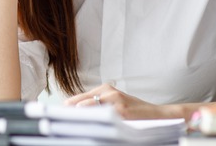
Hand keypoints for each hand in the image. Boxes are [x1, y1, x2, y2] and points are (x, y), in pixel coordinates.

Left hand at [65, 83, 183, 119]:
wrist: (159, 115)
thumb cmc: (136, 111)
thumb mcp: (117, 102)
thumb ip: (99, 104)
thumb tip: (76, 112)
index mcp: (106, 88)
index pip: (80, 97)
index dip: (68, 106)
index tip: (57, 113)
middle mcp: (109, 92)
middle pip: (81, 102)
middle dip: (70, 111)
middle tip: (59, 119)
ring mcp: (115, 101)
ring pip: (89, 108)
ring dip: (78, 116)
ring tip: (68, 123)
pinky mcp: (121, 112)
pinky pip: (102, 117)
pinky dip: (92, 121)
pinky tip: (85, 126)